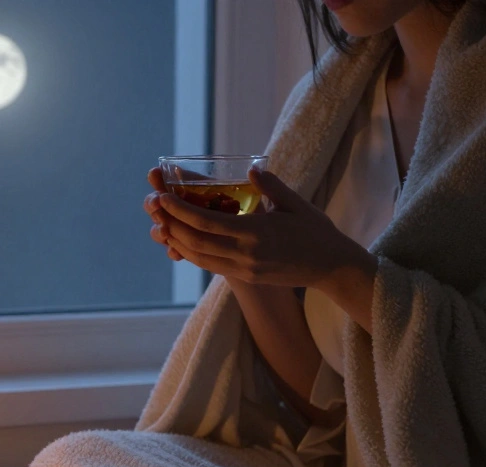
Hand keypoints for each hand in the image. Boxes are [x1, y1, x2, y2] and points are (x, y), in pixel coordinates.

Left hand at [146, 167, 375, 292]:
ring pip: (199, 257)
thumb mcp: (297, 204)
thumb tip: (251, 169)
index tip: (162, 197)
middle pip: (196, 241)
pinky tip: (182, 242)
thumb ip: (272, 187)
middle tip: (154, 207)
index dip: (180, 210)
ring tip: (161, 224)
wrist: (332, 268)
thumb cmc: (317, 231)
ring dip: (177, 241)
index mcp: (256, 232)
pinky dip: (192, 254)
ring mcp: (244, 269)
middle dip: (171, 224)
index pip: (207, 222)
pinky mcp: (246, 277)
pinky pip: (211, 266)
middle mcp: (245, 254)